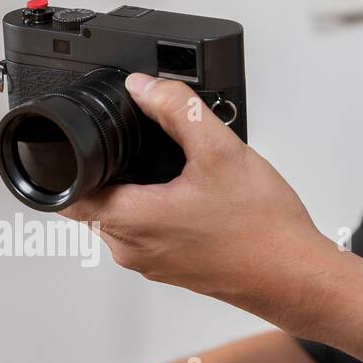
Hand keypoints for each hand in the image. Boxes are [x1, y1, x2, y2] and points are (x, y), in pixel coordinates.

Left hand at [60, 72, 334, 334]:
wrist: (295, 276)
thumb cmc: (262, 228)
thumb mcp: (220, 149)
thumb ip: (177, 108)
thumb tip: (144, 86)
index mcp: (130, 221)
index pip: (67, 194)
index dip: (73, 162)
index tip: (92, 142)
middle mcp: (131, 249)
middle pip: (94, 201)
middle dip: (112, 171)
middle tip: (146, 148)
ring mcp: (149, 264)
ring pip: (120, 217)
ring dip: (136, 191)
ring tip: (176, 172)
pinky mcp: (169, 270)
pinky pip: (145, 234)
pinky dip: (157, 211)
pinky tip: (193, 197)